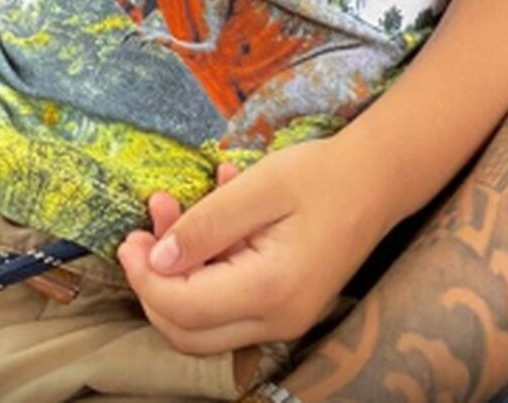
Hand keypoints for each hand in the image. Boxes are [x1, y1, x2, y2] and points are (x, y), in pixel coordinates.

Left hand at [117, 136, 387, 353]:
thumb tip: (158, 260)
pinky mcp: (284, 309)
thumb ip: (209, 223)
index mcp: (271, 288)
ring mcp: (283, 321)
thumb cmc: (323, 175)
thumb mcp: (262, 184)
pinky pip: (228, 306)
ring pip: (204, 326)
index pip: (185, 308)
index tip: (129, 240)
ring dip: (177, 278)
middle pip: (188, 332)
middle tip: (141, 234)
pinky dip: (206, 272)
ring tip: (171, 214)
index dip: (145, 279)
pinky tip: (210, 218)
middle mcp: (277, 319)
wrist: (378, 181)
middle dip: (154, 286)